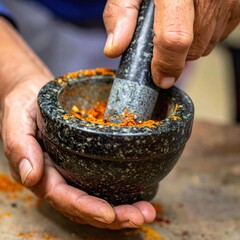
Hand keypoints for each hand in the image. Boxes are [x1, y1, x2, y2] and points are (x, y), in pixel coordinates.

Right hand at [0, 77, 155, 229]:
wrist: (35, 92)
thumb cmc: (25, 104)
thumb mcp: (17, 118)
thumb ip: (20, 146)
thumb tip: (31, 176)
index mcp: (42, 171)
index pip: (64, 197)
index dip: (86, 208)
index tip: (109, 214)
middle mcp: (59, 176)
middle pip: (85, 205)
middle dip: (113, 216)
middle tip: (141, 216)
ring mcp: (73, 169)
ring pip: (97, 197)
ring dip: (122, 208)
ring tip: (146, 210)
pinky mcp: (85, 160)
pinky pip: (102, 179)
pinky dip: (121, 191)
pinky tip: (140, 193)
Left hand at [103, 0, 239, 87]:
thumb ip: (121, 13)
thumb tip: (114, 48)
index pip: (175, 38)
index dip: (166, 64)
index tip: (160, 79)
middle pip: (191, 49)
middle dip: (175, 55)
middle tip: (164, 36)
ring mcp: (228, 2)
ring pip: (205, 47)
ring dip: (189, 45)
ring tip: (179, 21)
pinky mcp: (239, 7)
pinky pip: (219, 37)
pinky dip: (204, 36)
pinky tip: (195, 18)